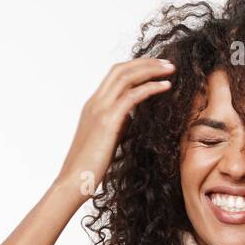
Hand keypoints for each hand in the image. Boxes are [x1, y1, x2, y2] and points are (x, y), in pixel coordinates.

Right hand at [54, 57, 174, 201]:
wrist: (73, 181)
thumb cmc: (90, 167)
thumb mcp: (107, 140)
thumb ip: (118, 124)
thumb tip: (132, 118)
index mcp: (93, 106)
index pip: (114, 75)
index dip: (136, 67)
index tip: (156, 68)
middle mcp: (95, 103)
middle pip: (120, 69)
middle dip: (146, 63)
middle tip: (167, 63)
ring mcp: (99, 110)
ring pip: (126, 77)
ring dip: (150, 69)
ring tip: (170, 69)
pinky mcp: (107, 121)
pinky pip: (132, 96)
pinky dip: (150, 87)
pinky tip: (166, 86)